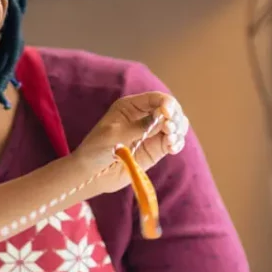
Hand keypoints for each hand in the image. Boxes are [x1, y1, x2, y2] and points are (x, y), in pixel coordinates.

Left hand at [73, 91, 187, 194]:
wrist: (92, 173)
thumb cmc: (96, 149)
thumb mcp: (114, 135)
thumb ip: (138, 126)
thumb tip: (163, 117)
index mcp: (131, 107)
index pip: (156, 98)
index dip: (166, 103)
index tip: (167, 114)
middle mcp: (145, 117)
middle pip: (171, 110)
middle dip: (175, 117)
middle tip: (169, 129)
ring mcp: (152, 133)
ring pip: (177, 125)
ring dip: (178, 130)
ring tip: (170, 140)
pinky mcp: (157, 149)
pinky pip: (174, 143)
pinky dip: (177, 144)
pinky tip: (172, 148)